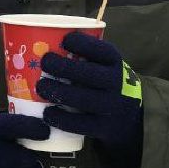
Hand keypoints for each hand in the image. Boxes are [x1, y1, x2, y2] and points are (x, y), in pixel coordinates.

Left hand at [35, 32, 143, 167]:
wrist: (127, 115)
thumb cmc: (102, 81)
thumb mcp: (101, 64)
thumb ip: (82, 55)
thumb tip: (41, 39)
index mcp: (114, 62)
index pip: (102, 50)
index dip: (83, 44)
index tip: (64, 40)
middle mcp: (117, 83)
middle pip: (89, 74)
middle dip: (63, 67)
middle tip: (44, 62)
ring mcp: (112, 106)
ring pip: (83, 99)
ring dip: (58, 92)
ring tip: (41, 87)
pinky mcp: (105, 127)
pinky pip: (81, 124)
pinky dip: (61, 119)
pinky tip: (47, 113)